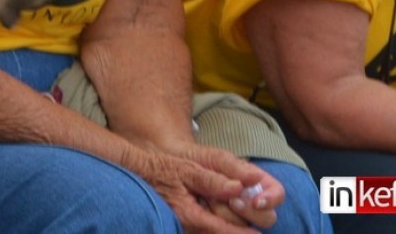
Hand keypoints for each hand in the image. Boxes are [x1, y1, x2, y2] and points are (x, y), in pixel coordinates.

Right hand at [137, 149, 275, 232]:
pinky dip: (217, 227)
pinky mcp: (183, 225)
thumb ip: (212, 180)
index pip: (221, 229)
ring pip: (211, 233)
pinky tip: (224, 222)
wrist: (140, 172)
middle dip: (236, 230)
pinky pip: (204, 230)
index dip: (241, 233)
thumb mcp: (187, 169)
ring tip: (245, 225)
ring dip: (227, 229)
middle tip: (255, 226)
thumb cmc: (163, 169)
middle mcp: (187, 226)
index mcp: (189, 214)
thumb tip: (237, 187)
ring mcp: (184, 227)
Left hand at [171, 142, 282, 230]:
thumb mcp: (214, 157)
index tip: (256, 201)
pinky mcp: (222, 225)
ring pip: (245, 227)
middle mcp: (250, 200)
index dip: (271, 199)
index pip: (277, 193)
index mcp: (255, 181)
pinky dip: (218, 226)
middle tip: (231, 201)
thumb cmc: (198, 158)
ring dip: (229, 218)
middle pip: (266, 217)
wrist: (173, 165)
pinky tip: (206, 211)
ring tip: (210, 200)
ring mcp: (237, 215)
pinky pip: (225, 231)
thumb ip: (233, 168)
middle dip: (249, 211)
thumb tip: (255, 179)